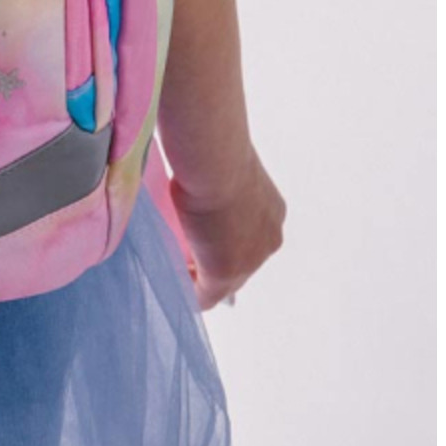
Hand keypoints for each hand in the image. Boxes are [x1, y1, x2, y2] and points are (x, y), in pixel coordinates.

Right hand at [169, 150, 285, 309]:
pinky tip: (174, 286)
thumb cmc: (215, 150)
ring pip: (225, 279)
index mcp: (271, 210)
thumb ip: (218, 182)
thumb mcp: (222, 167)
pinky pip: (206, 295)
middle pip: (239, 262)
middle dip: (213, 258)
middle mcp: (268, 237)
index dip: (221, 239)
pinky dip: (190, 292)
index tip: (199, 236)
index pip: (247, 236)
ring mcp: (251, 259)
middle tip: (185, 253)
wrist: (216, 161)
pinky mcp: (225, 273)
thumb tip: (199, 175)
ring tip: (176, 266)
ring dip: (201, 274)